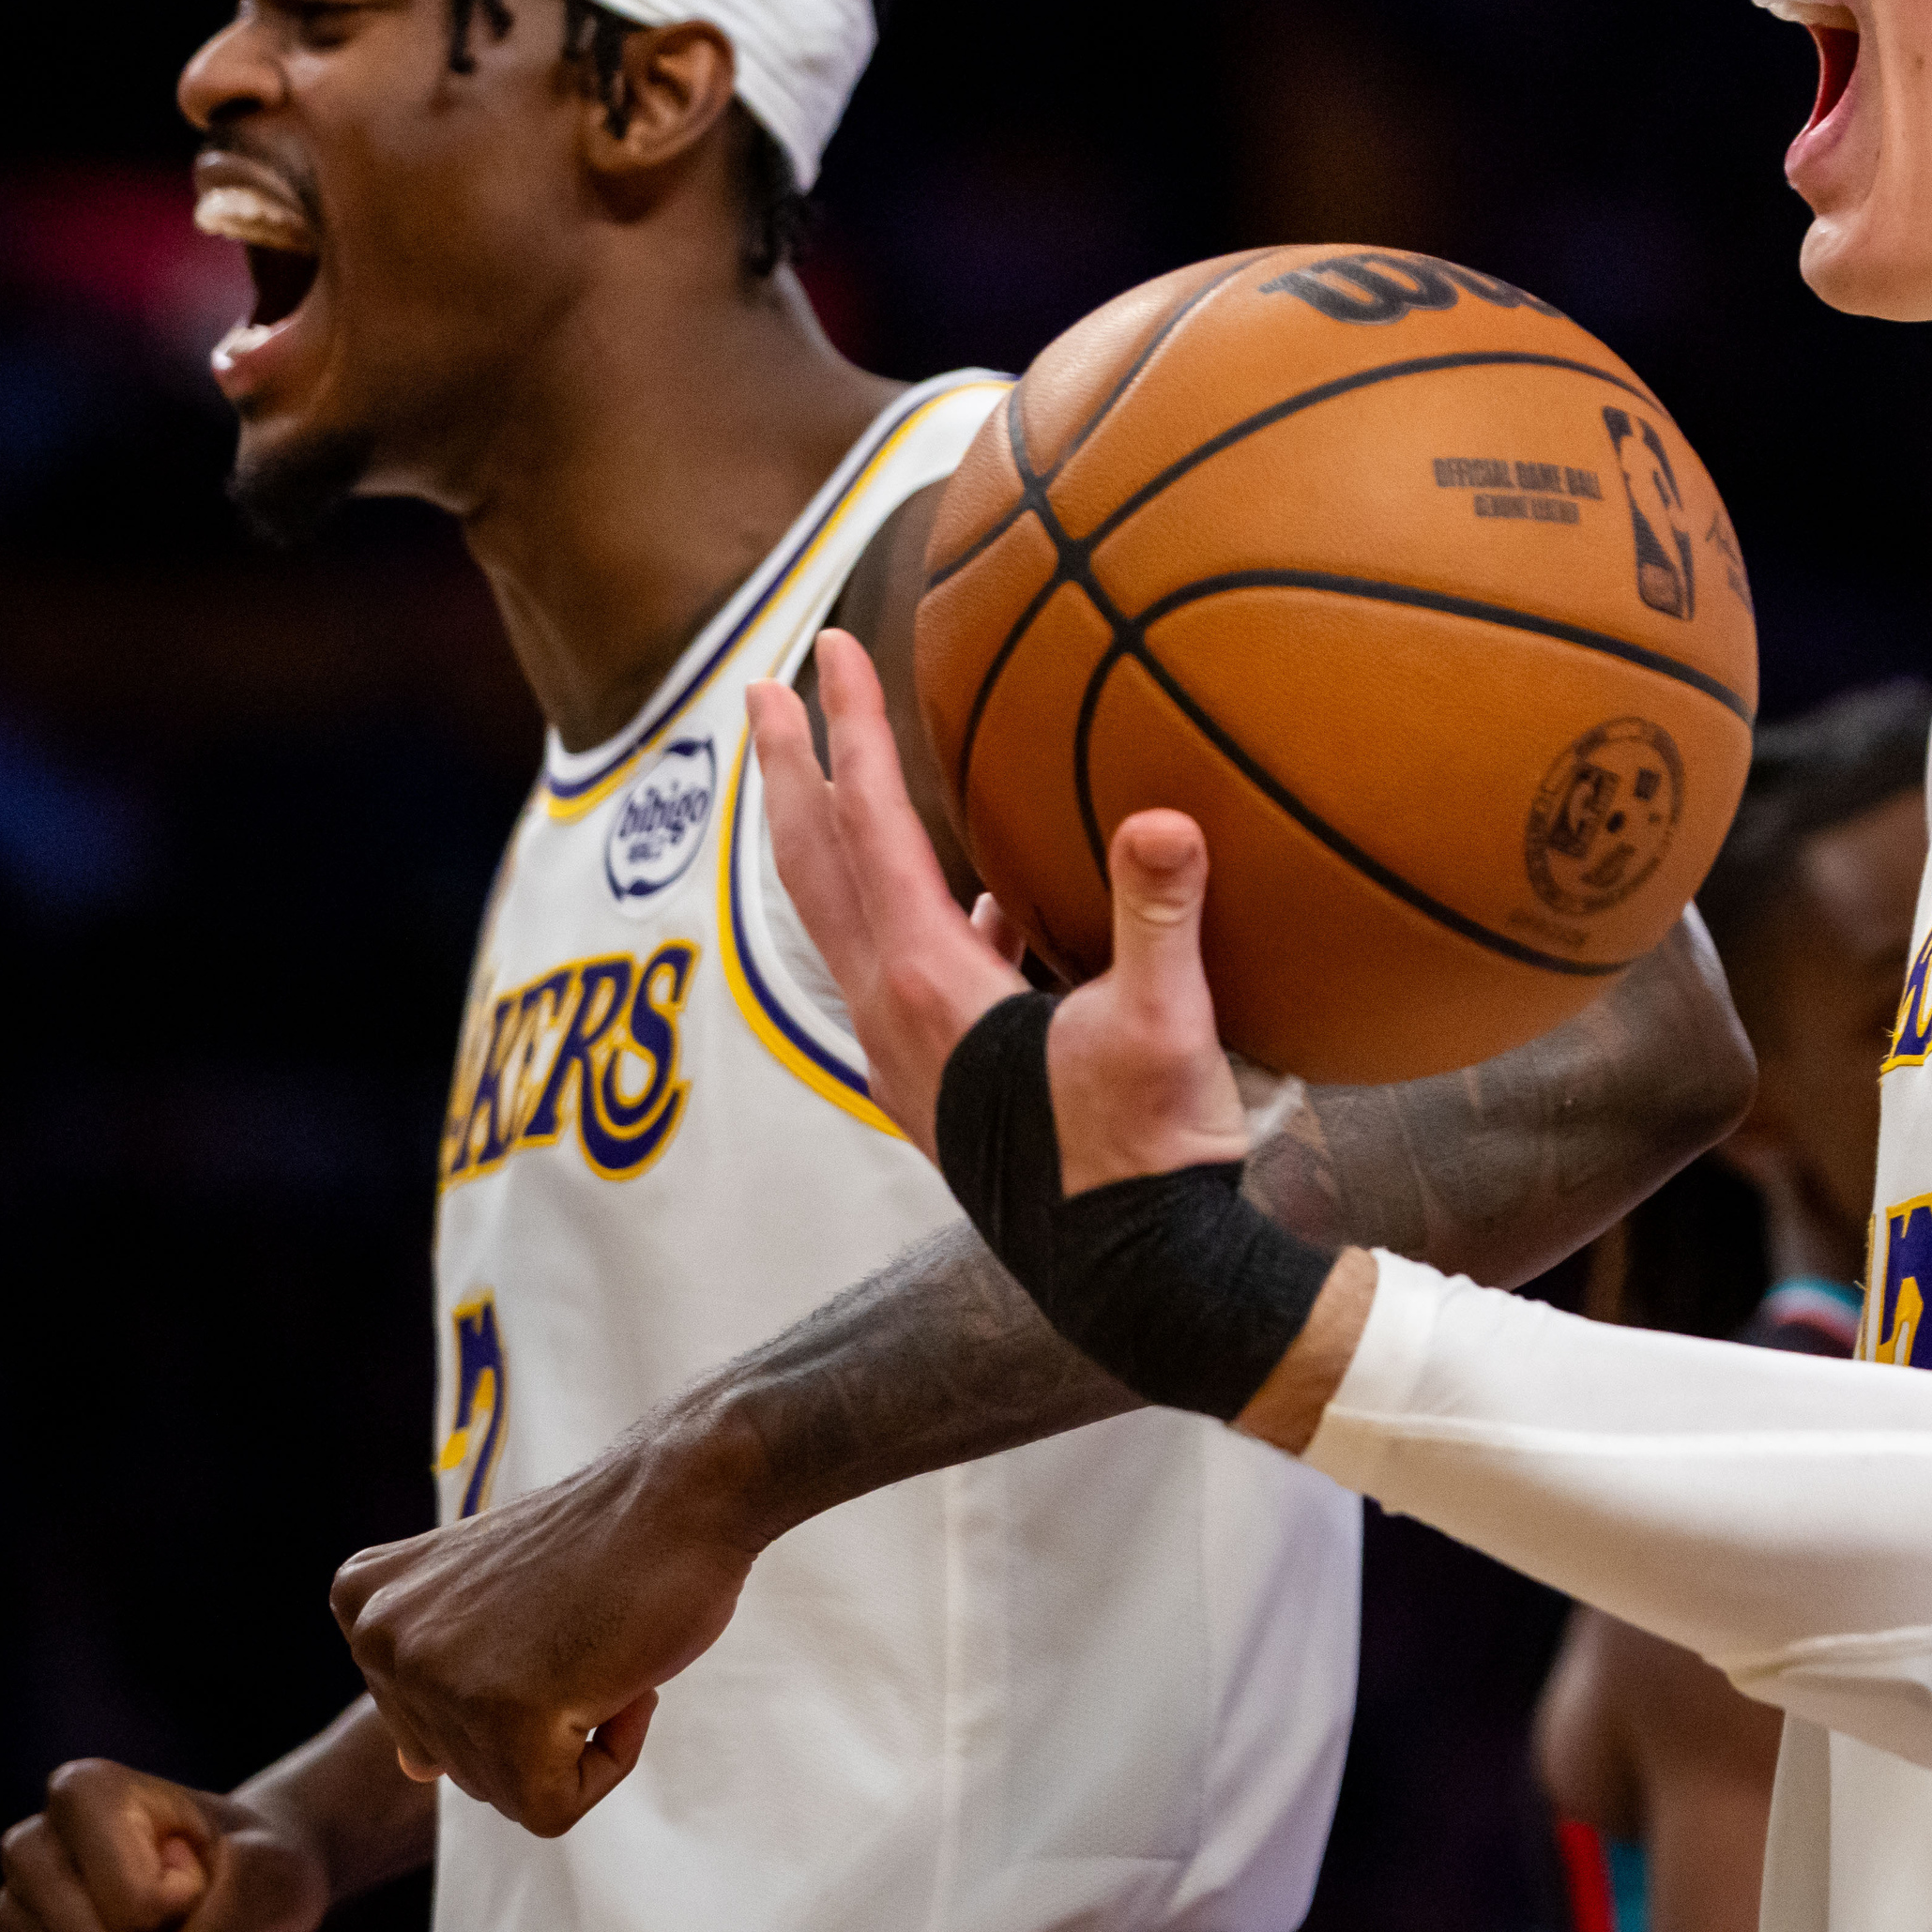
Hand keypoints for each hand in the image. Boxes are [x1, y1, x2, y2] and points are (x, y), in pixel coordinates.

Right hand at [0, 1762, 323, 1931]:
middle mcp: (29, 1845)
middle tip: (179, 1902)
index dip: (189, 1903)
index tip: (197, 1863)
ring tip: (153, 1924)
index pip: (140, 1905)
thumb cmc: (259, 1865)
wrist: (246, 1882)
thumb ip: (225, 1918)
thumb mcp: (269, 1875)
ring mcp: (12, 1902)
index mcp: (83, 1791)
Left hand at [328, 1430, 759, 1836]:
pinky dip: (612, 1760)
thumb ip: (437, 1674)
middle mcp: (380, 1636)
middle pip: (461, 1761)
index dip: (509, 1682)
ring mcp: (436, 1673)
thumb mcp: (489, 1593)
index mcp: (366, 1602)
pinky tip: (626, 1678)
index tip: (550, 1609)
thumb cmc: (613, 1536)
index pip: (424, 1722)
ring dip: (580, 1732)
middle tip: (585, 1626)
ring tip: (604, 1641)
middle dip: (541, 1716)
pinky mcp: (503, 1715)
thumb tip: (413, 1771)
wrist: (692, 1482)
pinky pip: (555, 1807)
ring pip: (507, 1788)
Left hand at [754, 627, 1256, 1188]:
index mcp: (930, 984)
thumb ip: (1157, 914)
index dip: (848, 730)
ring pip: (846, 924)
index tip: (827, 650)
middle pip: (815, 868)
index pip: (868, 827)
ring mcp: (908, 1060)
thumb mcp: (1167, 1023)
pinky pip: (899, 975)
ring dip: (834, 845)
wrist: (1142, 1282)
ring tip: (842, 787)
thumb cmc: (1150, 1156)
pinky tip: (982, 906)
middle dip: (789, 773)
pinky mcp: (939, 1092)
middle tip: (763, 694)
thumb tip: (1160, 818)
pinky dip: (909, 918)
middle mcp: (894, 1017)